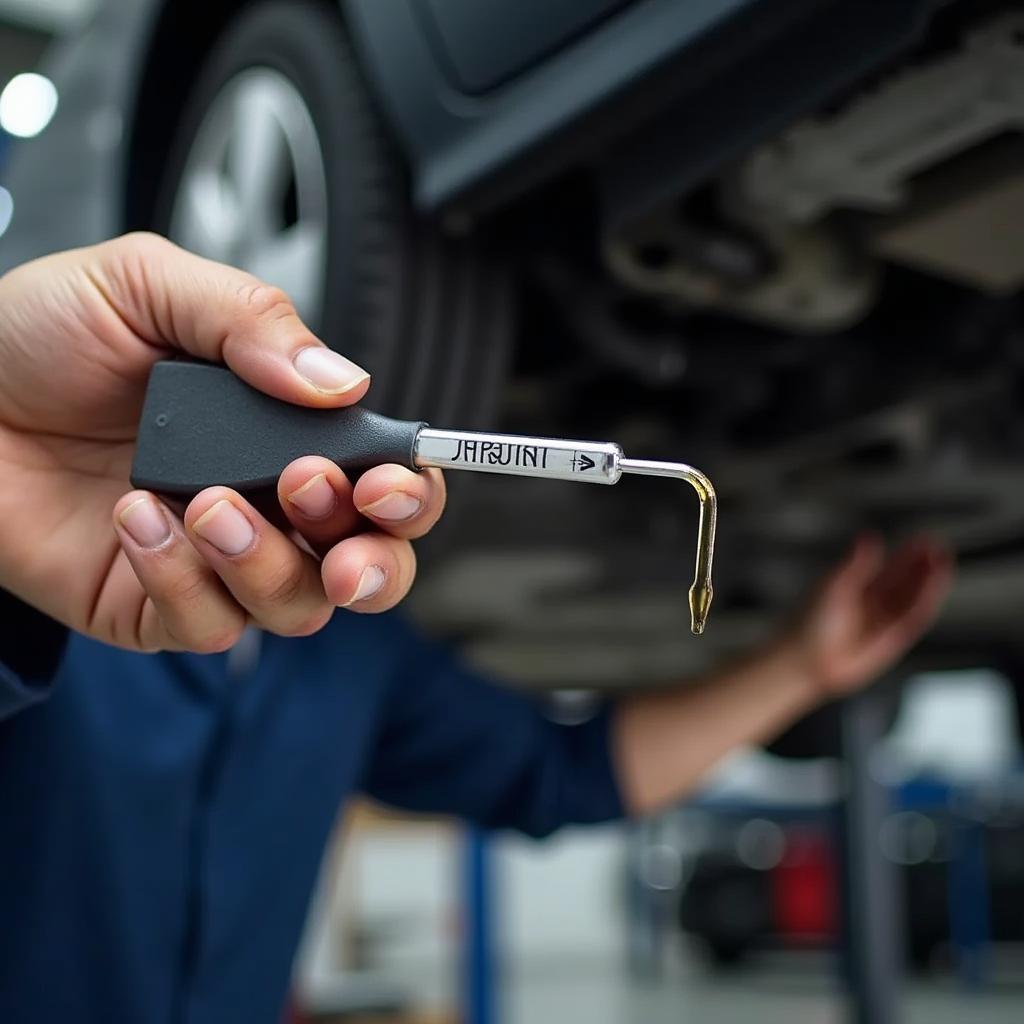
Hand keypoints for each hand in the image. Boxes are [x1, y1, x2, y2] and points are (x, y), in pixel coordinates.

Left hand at [0, 233, 444, 652]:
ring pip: (299, 607)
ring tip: (206, 500)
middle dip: (373, 556)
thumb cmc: (39, 337)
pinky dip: (182, 578)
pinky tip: (137, 517)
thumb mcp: (148, 284)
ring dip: (267, 562)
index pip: (384, 480)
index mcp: (285, 432)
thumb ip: (250, 318)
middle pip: (371, 566)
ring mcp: (216, 562)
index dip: (407, 492)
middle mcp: (267, 504)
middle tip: (319, 501)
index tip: (385, 480)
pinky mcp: (157, 607)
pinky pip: (208, 625)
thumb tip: (342, 382)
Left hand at [783, 535, 953, 696]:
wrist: (805, 658)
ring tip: (942, 563)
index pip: (890, 568)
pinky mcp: (892, 640)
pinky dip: (925, 604)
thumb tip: (869, 537)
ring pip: (914, 599)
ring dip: (929, 582)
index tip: (924, 539)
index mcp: (858, 587)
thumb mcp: (832, 586)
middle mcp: (875, 604)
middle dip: (923, 566)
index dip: (908, 555)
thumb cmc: (809, 623)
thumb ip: (855, 565)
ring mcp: (885, 622)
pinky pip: (913, 620)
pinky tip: (935, 589)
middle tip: (938, 546)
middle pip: (906, 582)